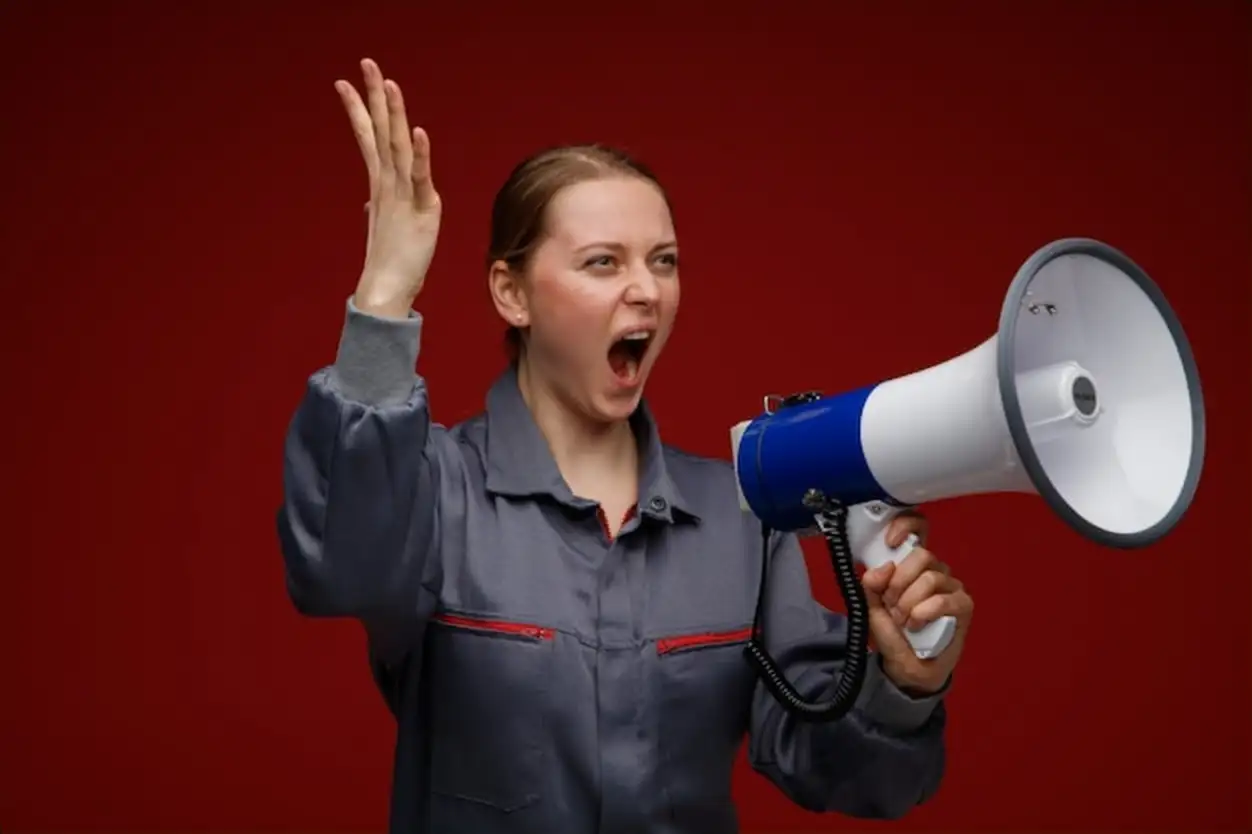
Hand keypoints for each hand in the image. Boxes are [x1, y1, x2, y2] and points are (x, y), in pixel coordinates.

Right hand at [335, 58, 441, 318]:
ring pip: (396, 145)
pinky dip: (418, 153)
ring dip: (392, 113)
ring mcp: (401, 194)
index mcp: (380, 184)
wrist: (387, 290)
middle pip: (378, 131)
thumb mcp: (383, 226)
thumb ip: (376, 208)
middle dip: (371, 96)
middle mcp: (387, 183)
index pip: (367, 138)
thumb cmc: (389, 261)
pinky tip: (417, 130)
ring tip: (387, 83)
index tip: (343, 82)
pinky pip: (418, 175)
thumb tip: (369, 204)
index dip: (358, 110)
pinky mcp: (420, 208)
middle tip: (365, 62)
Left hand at [860, 512, 973, 694]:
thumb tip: (884, 568)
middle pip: (922, 555)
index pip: (919, 528)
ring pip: (931, 578)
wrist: (907, 667)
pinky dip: (925, 612)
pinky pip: (945, 600)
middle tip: (891, 605)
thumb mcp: (871, 608)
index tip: (890, 541)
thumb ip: (871, 586)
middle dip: (899, 583)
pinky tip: (916, 625)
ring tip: (902, 620)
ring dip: (909, 602)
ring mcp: (952, 587)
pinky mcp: (964, 606)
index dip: (907, 526)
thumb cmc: (893, 634)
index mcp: (912, 565)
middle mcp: (935, 571)